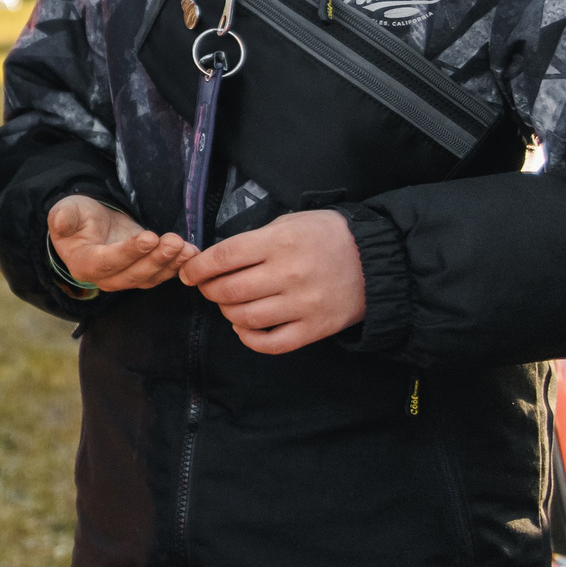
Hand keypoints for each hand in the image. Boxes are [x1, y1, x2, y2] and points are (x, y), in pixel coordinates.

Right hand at [47, 194, 190, 291]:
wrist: (91, 224)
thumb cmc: (77, 217)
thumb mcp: (66, 211)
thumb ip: (63, 217)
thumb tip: (60, 222)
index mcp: (84, 265)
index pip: (108, 262)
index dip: (129, 252)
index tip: (149, 237)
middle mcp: (105, 278)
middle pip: (133, 275)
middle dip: (156, 259)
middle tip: (174, 242)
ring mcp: (126, 278)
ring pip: (150, 277)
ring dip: (171, 264)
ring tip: (187, 248)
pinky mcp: (143, 272)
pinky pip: (161, 274)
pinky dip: (177, 265)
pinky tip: (191, 253)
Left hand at [177, 209, 366, 352]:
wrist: (377, 260)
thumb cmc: (327, 236)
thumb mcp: (290, 223)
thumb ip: (254, 240)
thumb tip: (215, 260)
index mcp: (280, 243)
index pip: (223, 258)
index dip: (198, 268)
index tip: (188, 272)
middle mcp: (289, 274)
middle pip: (228, 291)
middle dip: (208, 290)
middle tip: (207, 287)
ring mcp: (303, 304)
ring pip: (245, 318)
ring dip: (227, 312)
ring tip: (229, 304)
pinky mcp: (315, 328)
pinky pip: (272, 343)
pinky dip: (250, 338)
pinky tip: (244, 327)